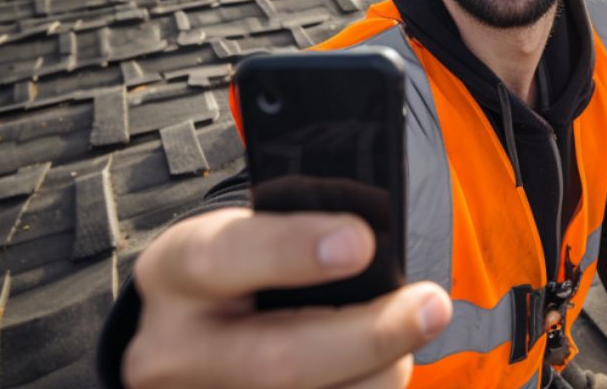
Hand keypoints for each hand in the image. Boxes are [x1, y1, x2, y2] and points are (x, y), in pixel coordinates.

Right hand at [123, 208, 450, 388]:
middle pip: (276, 361)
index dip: (292, 250)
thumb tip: (382, 243)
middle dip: (370, 336)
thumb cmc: (232, 274)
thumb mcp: (244, 234)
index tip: (360, 242)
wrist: (184, 337)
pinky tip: (383, 366)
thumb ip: (299, 233)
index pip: (224, 257)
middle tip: (431, 306)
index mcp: (177, 271)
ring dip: (381, 373)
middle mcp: (175, 352)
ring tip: (405, 338)